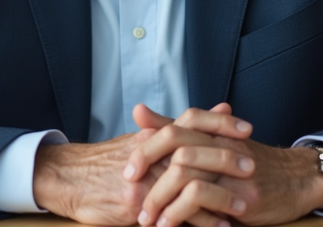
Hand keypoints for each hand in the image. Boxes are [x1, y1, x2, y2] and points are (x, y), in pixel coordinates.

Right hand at [32, 104, 243, 225]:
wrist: (71, 178)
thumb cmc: (109, 161)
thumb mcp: (141, 139)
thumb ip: (178, 127)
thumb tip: (219, 108)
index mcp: (153, 135)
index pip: (192, 120)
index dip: (220, 124)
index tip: (246, 130)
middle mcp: (151, 153)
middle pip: (195, 151)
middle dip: (226, 160)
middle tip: (252, 167)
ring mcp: (144, 179)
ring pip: (188, 185)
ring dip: (218, 196)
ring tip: (242, 206)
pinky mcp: (136, 204)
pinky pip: (173, 213)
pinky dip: (198, 221)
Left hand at [128, 105, 322, 226]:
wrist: (298, 179)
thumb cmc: (250, 161)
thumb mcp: (214, 142)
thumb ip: (175, 129)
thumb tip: (138, 111)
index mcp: (212, 131)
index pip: (172, 130)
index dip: (146, 150)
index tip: (127, 172)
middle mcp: (222, 144)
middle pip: (174, 147)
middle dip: (148, 174)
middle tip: (132, 199)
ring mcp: (234, 169)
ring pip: (186, 171)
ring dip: (160, 199)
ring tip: (149, 219)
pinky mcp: (244, 195)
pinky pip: (205, 198)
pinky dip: (181, 212)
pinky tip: (172, 225)